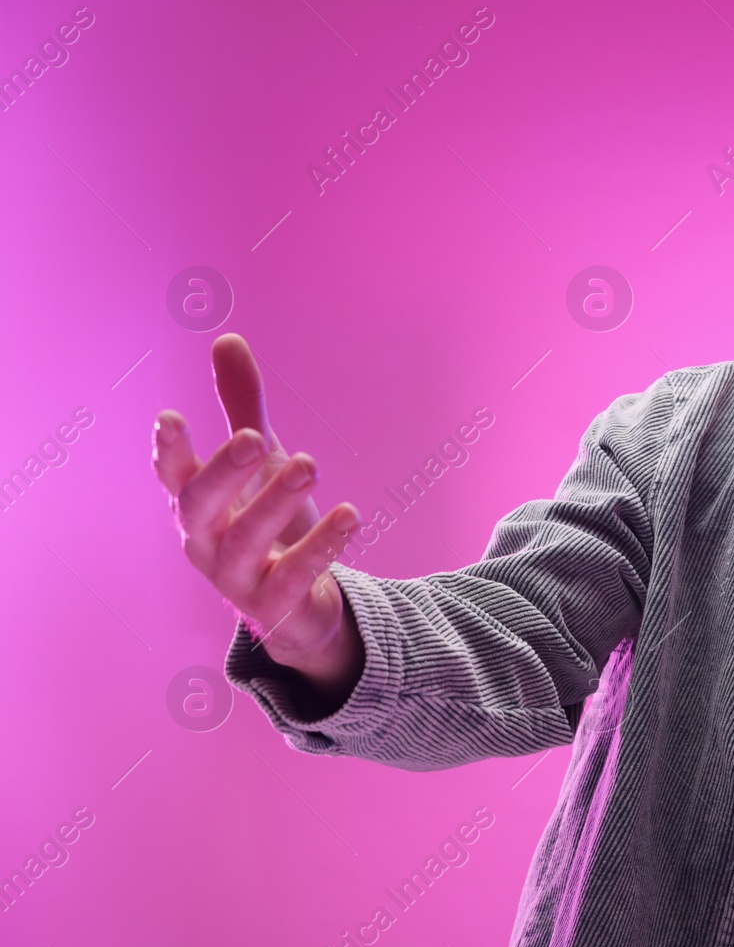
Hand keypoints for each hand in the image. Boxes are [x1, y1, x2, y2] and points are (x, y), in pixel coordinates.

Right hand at [151, 333, 362, 686]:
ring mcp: (236, 578)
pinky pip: (292, 579)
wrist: (301, 605)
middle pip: (198, 507)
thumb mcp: (262, 463)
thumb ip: (244, 407)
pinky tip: (351, 516)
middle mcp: (207, 542)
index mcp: (199, 505)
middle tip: (257, 439)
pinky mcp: (275, 607)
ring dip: (276, 501)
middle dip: (224, 472)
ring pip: (244, 541)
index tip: (171, 417)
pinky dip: (320, 548)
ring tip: (310, 466)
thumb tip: (226, 339)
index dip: (168, 450)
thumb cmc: (271, 523)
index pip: (172, 475)